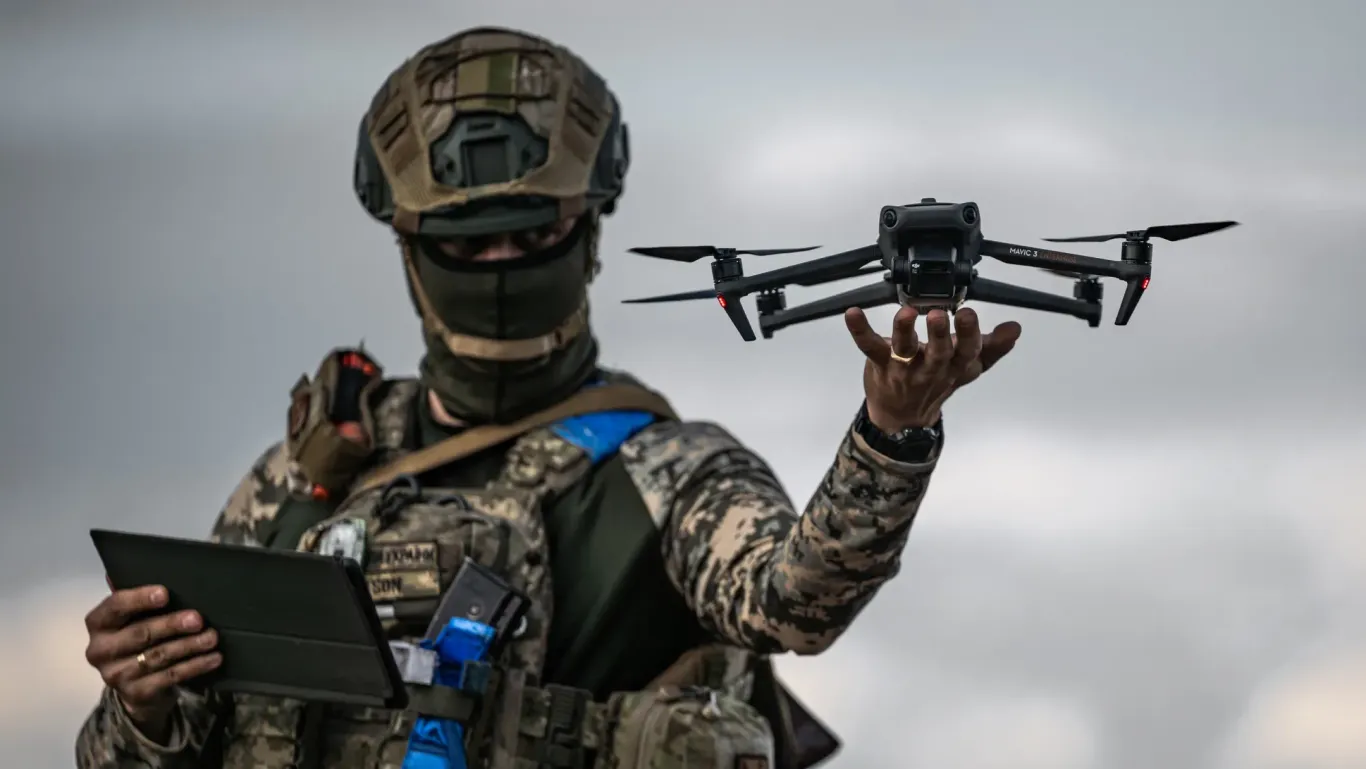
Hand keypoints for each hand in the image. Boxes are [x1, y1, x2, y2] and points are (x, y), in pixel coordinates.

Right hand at [83, 583, 221, 740]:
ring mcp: (116, 675)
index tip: (165, 593)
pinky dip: (195, 666)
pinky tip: (214, 658)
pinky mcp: (136, 694)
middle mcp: (100, 650)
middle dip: (172, 624)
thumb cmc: (139, 639)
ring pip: (158, 657)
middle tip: (198, 618)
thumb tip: (121, 570)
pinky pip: (170, 677)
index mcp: (98, 624)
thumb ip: (134, 597)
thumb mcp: (133, 618)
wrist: (138, 689)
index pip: (115, 607)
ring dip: (189, 646)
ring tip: (212, 637)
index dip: (139, 599)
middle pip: (140, 634)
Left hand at [845, 306, 1021, 431]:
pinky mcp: (881, 363)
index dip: (970, 335)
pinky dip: (860, 330)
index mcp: (954, 366)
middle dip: (941, 334)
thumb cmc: (937, 383)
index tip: (969, 314)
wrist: (901, 417)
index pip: (968, 352)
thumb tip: (1015, 328)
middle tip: (940, 315)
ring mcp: (904, 367)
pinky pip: (869, 346)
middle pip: (938, 352)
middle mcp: (930, 368)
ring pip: (905, 349)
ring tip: (907, 313)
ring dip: (905, 330)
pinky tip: (853, 314)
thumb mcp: (968, 368)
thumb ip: (992, 347)